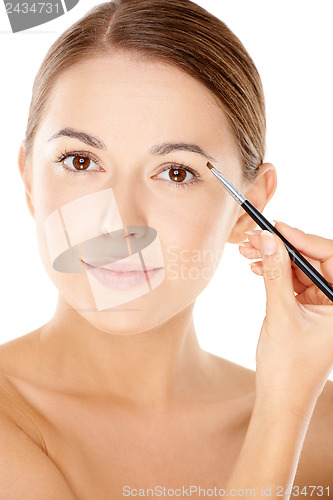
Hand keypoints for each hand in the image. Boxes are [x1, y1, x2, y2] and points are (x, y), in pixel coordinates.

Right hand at [239, 221, 332, 413]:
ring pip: (300, 270)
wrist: (281, 399)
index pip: (331, 257)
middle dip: (282, 248)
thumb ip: (275, 273)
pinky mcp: (308, 310)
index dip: (303, 239)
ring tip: (248, 251)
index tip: (277, 227)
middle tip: (255, 238)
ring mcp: (324, 306)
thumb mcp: (280, 314)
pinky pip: (292, 283)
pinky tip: (256, 267)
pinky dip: (274, 274)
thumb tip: (269, 239)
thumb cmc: (289, 366)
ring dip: (274, 260)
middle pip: (313, 262)